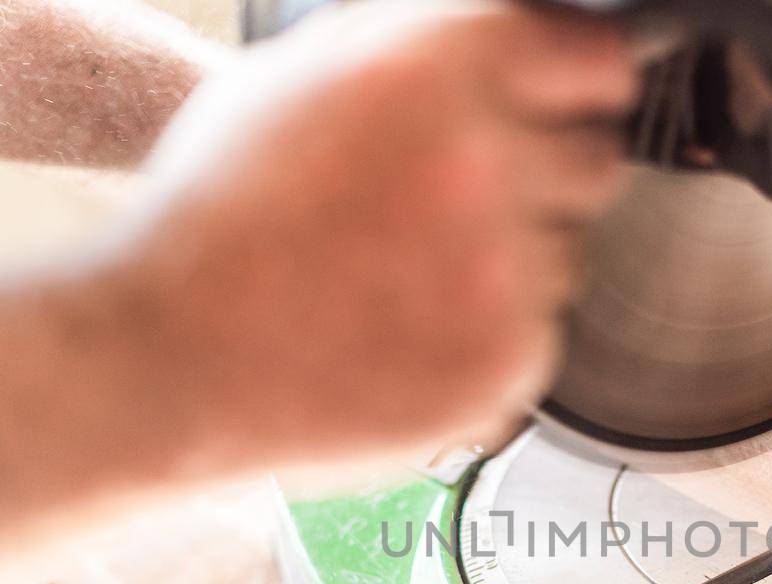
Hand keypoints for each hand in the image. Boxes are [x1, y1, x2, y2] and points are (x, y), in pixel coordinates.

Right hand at [119, 0, 635, 474]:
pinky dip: (492, 334)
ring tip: (410, 277)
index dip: (579, 84)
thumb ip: (413, 42)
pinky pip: (541, 332)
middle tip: (464, 203)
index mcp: (438, 66)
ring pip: (568, 253)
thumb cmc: (219, 216)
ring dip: (515, 260)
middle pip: (598, 160)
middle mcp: (486, 161)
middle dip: (547, 174)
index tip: (568, 105)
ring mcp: (504, 271)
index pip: (598, 60)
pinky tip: (409, 330)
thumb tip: (510, 34)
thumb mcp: (295, 76)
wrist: (173, 356)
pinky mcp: (507, 360)